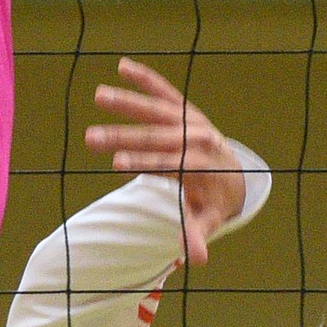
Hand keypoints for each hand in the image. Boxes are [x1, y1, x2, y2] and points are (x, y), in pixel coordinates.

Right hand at [84, 58, 244, 263]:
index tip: (117, 163)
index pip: (169, 164)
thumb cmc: (214, 199)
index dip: (144, 163)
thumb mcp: (209, 219)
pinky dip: (144, 78)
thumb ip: (198, 233)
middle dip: (123, 137)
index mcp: (201, 165)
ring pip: (156, 108)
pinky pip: (163, 90)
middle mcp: (197, 137)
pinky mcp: (184, 107)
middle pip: (156, 136)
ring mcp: (191, 119)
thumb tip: (197, 260)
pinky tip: (121, 66)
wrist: (235, 172)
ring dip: (126, 102)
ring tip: (98, 95)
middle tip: (92, 139)